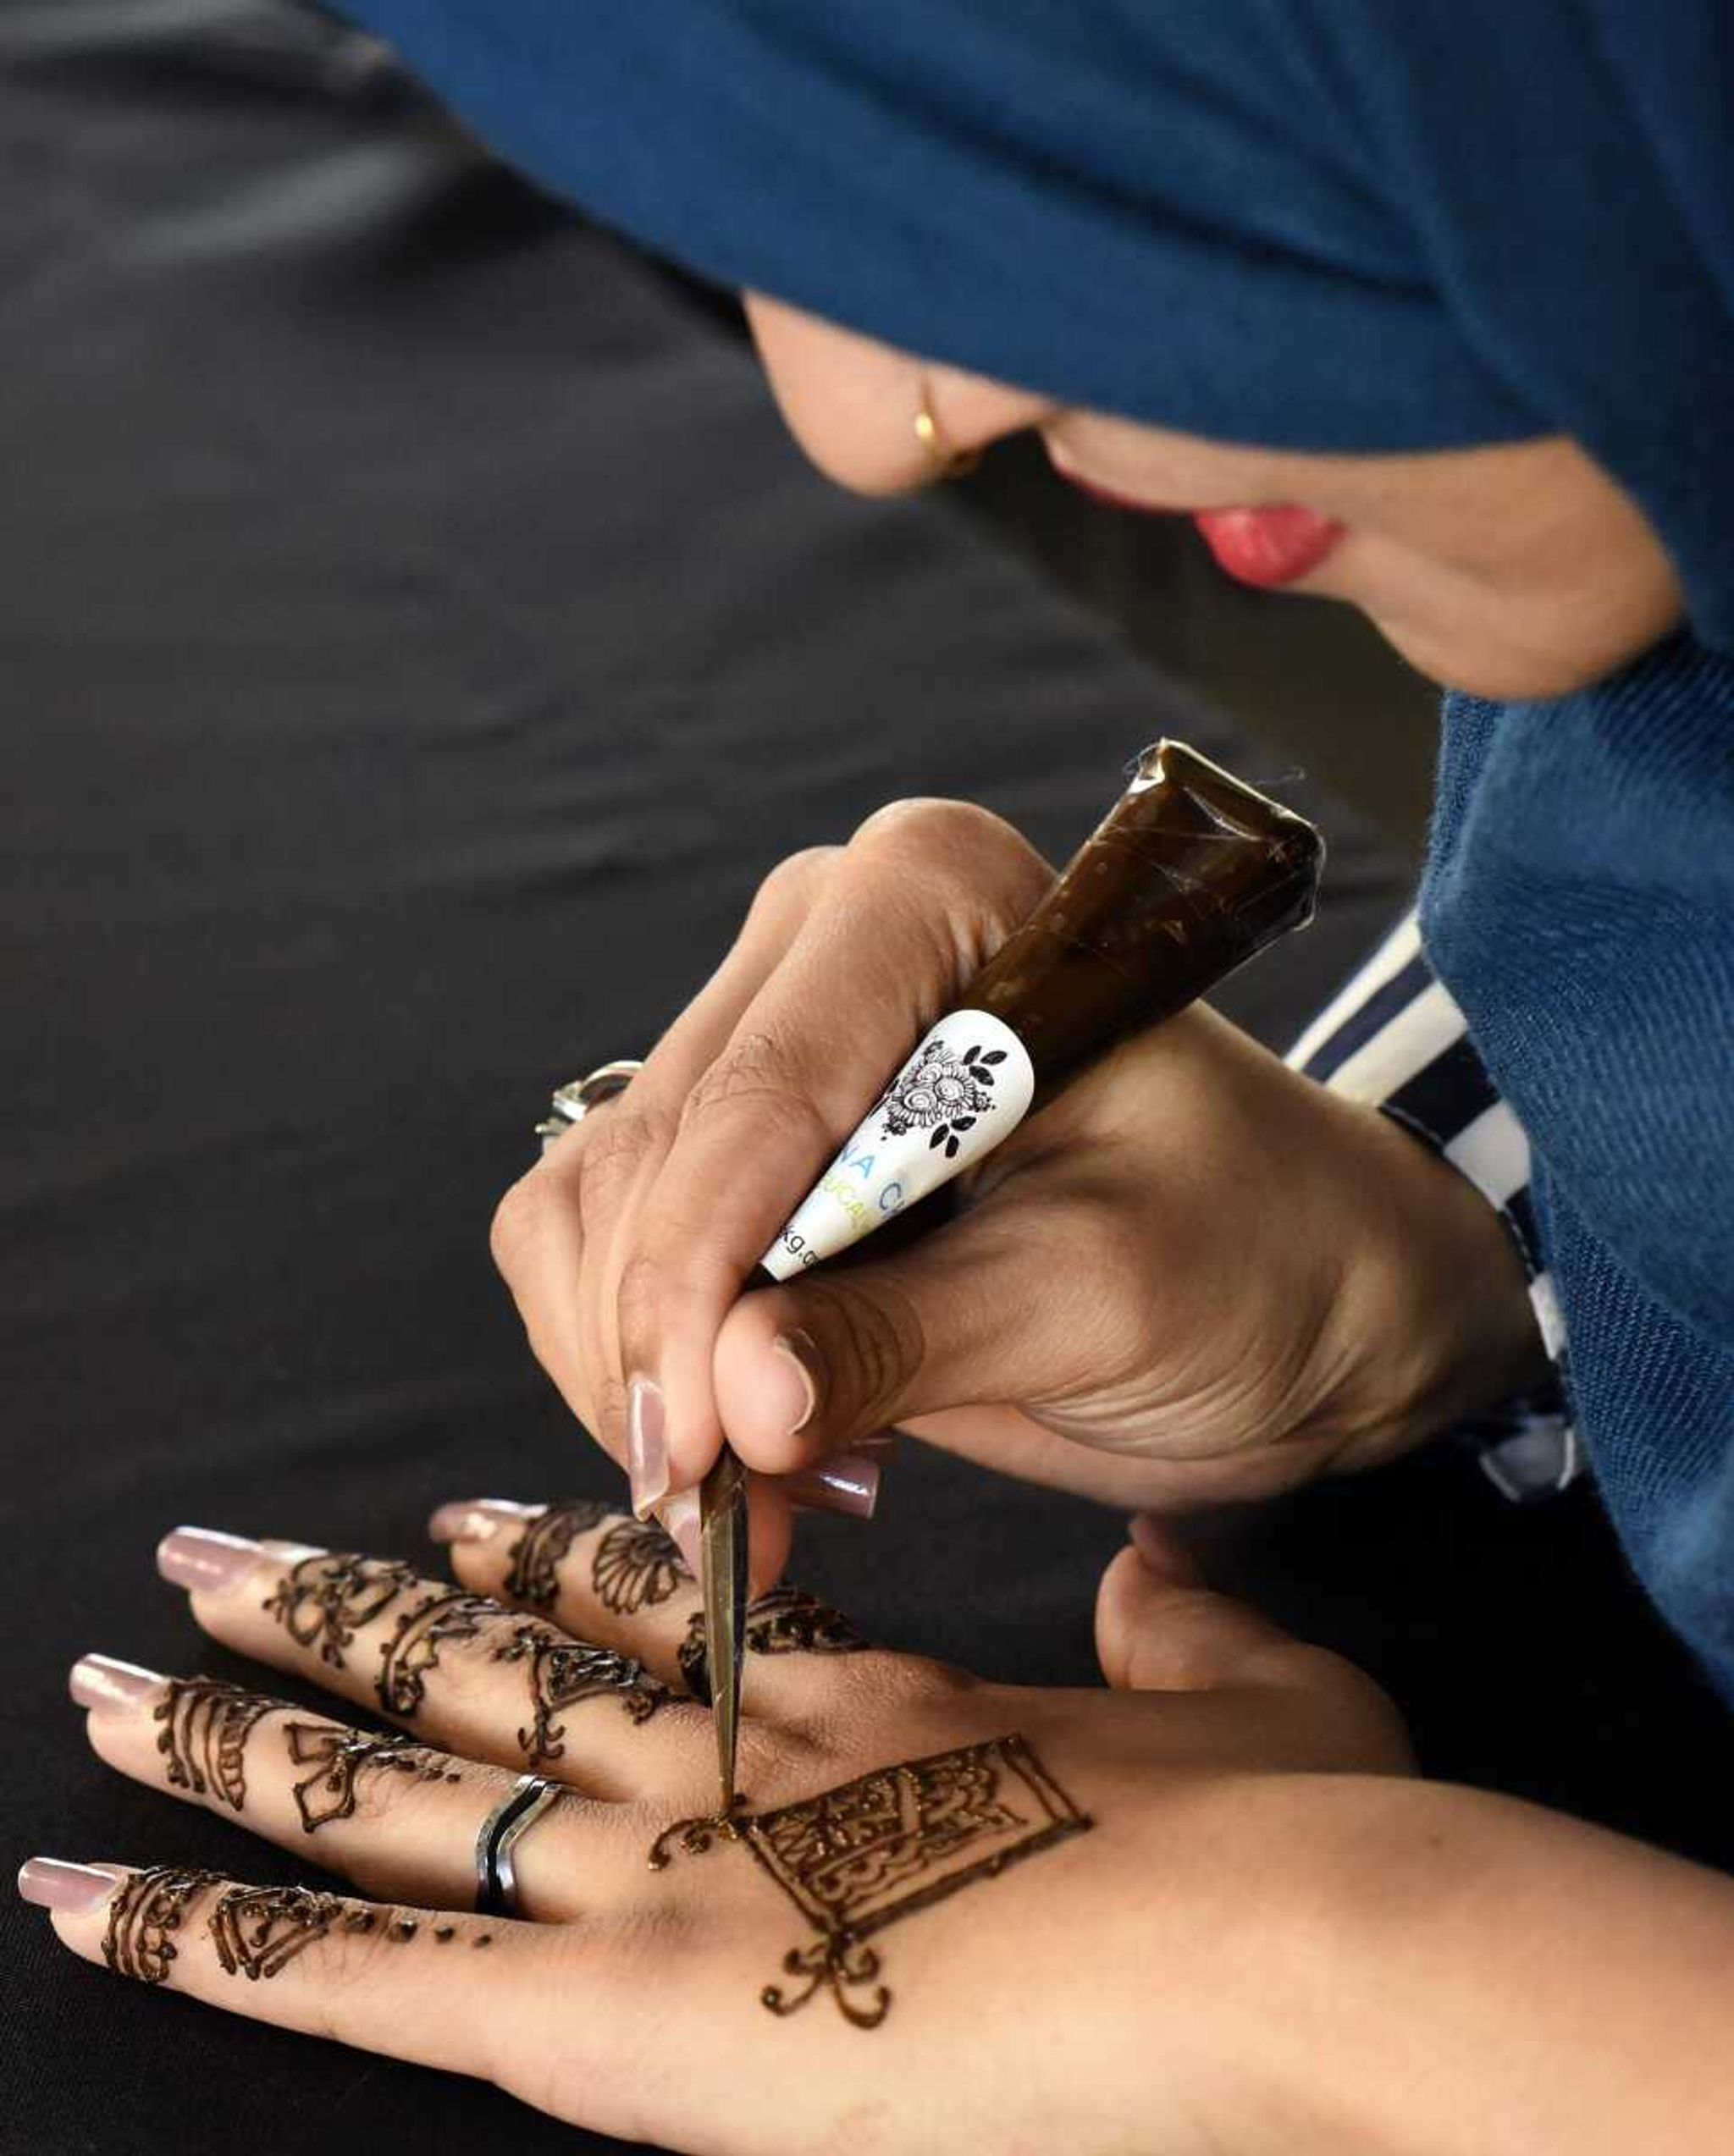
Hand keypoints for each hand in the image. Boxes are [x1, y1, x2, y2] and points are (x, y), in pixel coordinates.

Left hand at [25, 1502, 1409, 2154]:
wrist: (1296, 1928)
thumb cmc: (1299, 1832)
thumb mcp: (1260, 1693)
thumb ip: (1180, 1627)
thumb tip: (1157, 1567)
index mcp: (866, 1696)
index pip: (660, 1599)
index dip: (544, 1555)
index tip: (452, 1518)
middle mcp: (736, 1758)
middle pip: (485, 1670)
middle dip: (338, 1615)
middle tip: (204, 1552)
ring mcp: (668, 1875)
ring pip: (398, 1788)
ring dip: (242, 1733)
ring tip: (107, 1674)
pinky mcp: (628, 2017)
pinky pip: (382, 1979)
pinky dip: (231, 1943)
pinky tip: (95, 1901)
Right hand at [490, 801, 1543, 1526]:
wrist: (1302, 1286)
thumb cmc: (1254, 1255)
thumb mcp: (1103, 1298)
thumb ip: (908, 1337)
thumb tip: (731, 1400)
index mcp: (929, 896)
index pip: (753, 1100)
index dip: (692, 1291)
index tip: (695, 1461)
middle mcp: (821, 941)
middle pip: (647, 1159)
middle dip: (665, 1356)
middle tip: (739, 1516)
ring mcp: (767, 1037)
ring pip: (592, 1210)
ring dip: (640, 1375)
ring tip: (767, 1494)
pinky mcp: (743, 1149)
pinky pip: (606, 1252)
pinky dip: (647, 1373)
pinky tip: (757, 1448)